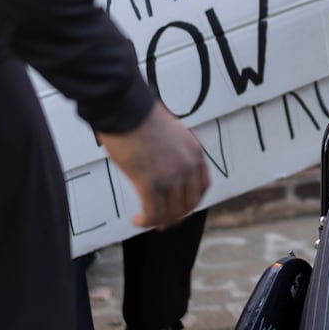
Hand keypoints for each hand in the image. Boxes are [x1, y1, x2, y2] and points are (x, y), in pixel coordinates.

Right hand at [99, 101, 211, 229]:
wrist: (126, 107)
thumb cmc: (139, 115)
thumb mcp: (169, 132)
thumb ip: (172, 150)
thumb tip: (161, 165)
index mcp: (194, 151)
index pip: (202, 186)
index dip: (191, 202)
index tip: (179, 208)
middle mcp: (188, 165)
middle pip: (189, 203)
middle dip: (176, 216)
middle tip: (162, 221)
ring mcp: (171, 175)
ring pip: (171, 212)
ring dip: (159, 221)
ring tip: (146, 221)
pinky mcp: (151, 183)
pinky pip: (153, 213)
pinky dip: (146, 221)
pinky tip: (137, 221)